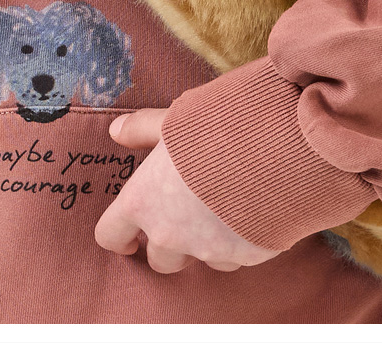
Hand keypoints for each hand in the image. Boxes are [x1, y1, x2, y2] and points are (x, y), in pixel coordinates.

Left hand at [95, 109, 279, 274]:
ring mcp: (208, 251)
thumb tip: (116, 131)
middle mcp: (170, 235)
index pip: (110, 236)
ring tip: (216, 209)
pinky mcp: (244, 256)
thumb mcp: (170, 121)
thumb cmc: (213, 130)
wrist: (271, 150)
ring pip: (197, 260)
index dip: (117, 235)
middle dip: (165, 243)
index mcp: (143, 202)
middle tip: (179, 215)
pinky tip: (244, 212)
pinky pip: (232, 257)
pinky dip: (234, 242)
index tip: (127, 236)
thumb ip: (141, 129)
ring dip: (201, 244)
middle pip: (157, 258)